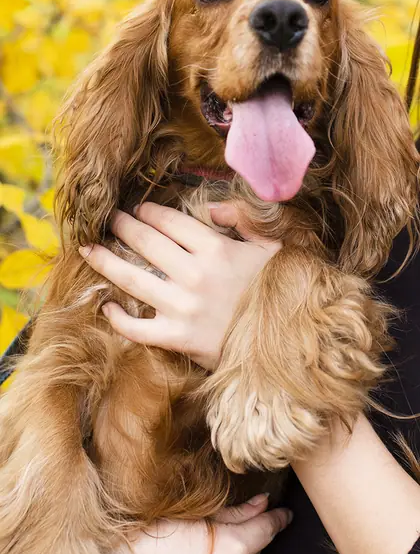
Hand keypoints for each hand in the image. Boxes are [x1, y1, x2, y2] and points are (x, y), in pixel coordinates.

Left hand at [79, 202, 279, 369]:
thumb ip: (245, 219)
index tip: (139, 208)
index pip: (171, 222)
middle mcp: (194, 276)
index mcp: (217, 250)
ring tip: (88, 250)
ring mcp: (182, 308)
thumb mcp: (272, 247)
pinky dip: (118, 318)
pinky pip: (137, 328)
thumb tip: (213, 208)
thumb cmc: (277, 292)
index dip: (150, 211)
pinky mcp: (177, 338)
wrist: (285, 345)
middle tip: (109, 219)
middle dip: (122, 227)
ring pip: (132, 280)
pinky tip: (107, 306)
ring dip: (106, 261)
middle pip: (145, 243)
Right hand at [115, 495, 291, 553]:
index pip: (266, 530)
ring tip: (211, 540)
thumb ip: (235, 512)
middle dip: (251, 533)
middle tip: (233, 520)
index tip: (285, 512)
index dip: (278, 518)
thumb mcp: (197, 514)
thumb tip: (262, 504)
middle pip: (256, 548)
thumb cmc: (154, 535)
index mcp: (231, 550)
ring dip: (239, 552)